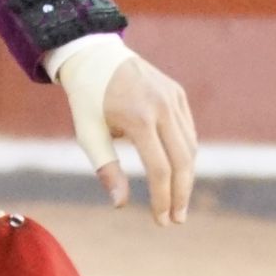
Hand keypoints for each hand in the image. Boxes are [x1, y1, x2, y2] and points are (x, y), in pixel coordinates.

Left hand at [57, 45, 197, 225]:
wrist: (94, 55)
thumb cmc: (86, 98)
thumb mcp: (88, 133)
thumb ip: (105, 168)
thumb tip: (120, 204)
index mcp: (139, 118)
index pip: (160, 169)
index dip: (163, 198)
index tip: (161, 220)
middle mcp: (163, 107)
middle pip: (183, 161)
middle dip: (181, 195)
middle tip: (175, 220)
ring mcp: (174, 98)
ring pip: (190, 147)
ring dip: (186, 177)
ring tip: (176, 202)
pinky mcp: (178, 94)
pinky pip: (187, 131)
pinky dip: (185, 154)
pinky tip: (177, 173)